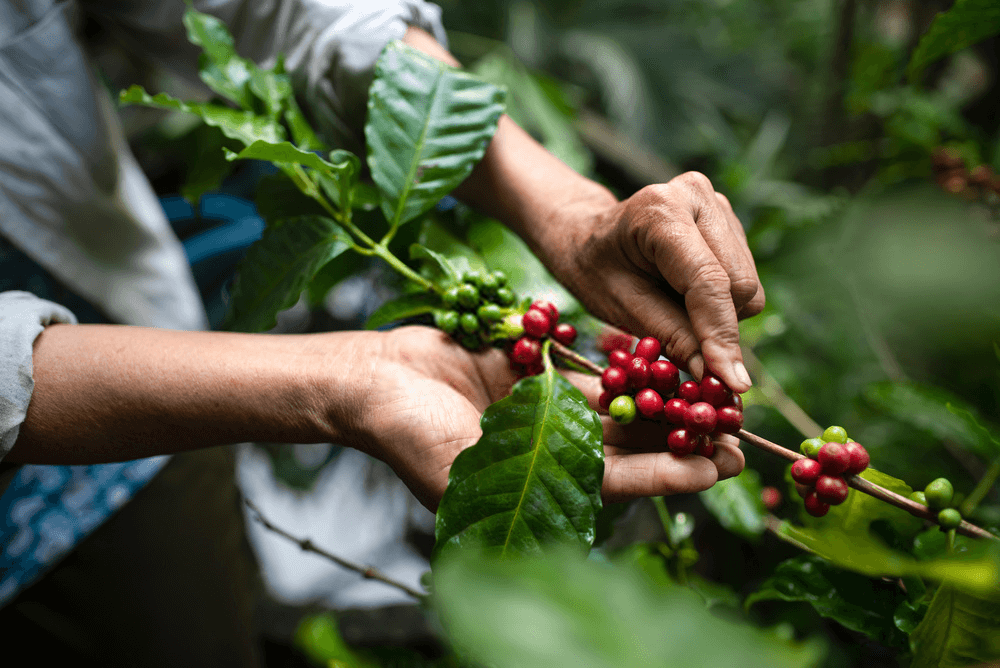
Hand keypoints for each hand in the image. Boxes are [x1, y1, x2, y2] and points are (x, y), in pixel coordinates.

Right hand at [349, 326, 743, 510]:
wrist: (373, 380)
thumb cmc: (409, 435)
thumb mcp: (468, 472)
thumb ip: (539, 479)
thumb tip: (621, 497)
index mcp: (540, 483)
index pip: (621, 482)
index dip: (672, 475)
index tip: (719, 465)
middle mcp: (551, 450)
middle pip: (632, 446)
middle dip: (683, 438)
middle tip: (737, 431)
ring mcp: (544, 409)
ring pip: (618, 405)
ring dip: (665, 399)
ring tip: (715, 390)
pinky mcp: (536, 371)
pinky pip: (590, 367)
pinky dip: (626, 363)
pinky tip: (665, 354)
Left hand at [541, 172, 764, 392]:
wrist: (587, 236)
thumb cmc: (595, 271)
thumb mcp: (621, 307)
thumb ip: (672, 338)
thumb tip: (720, 379)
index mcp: (660, 210)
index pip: (708, 281)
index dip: (721, 335)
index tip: (732, 383)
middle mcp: (697, 196)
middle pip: (739, 285)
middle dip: (718, 326)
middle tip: (682, 343)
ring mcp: (717, 205)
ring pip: (749, 286)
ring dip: (720, 314)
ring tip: (673, 305)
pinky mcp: (729, 221)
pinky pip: (745, 280)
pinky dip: (721, 301)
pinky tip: (684, 291)